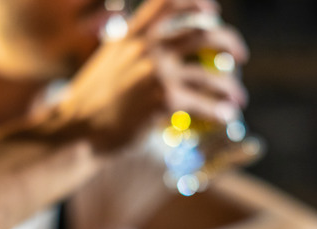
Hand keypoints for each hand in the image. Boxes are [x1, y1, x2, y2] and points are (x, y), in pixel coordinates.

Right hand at [52, 0, 248, 151]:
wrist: (77, 128)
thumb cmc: (91, 100)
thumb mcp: (108, 60)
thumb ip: (133, 50)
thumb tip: (160, 50)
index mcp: (133, 33)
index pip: (170, 1)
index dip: (197, 3)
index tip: (212, 13)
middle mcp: (147, 47)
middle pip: (204, 34)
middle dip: (230, 43)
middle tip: (239, 56)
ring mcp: (157, 72)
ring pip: (210, 75)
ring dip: (230, 87)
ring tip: (236, 98)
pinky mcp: (164, 100)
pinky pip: (204, 104)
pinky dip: (219, 112)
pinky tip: (225, 118)